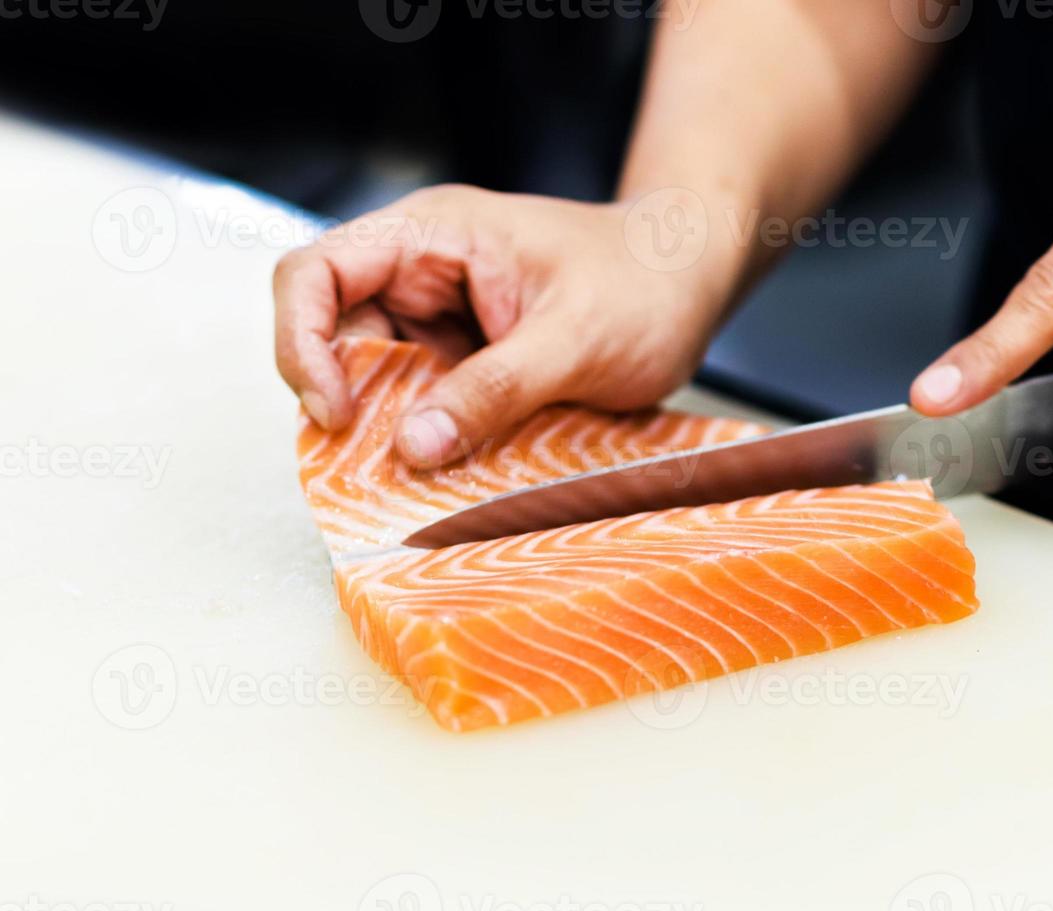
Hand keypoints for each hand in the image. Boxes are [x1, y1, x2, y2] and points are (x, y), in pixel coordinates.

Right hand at [275, 185, 734, 466]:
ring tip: (415, 476)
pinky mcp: (466, 358)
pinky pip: (421, 400)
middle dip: (344, 400)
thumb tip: (412, 446)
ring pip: (375, 377)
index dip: (302, 343)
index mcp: (434, 235)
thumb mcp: (575, 340)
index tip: (333, 412)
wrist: (694, 279)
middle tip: (373, 467)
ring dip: (385, 427)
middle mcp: (423, 271)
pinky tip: (446, 469)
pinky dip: (425, 437)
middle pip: (333, 333)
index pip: (316, 273)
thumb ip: (494, 390)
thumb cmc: (646, 283)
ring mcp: (443, 317)